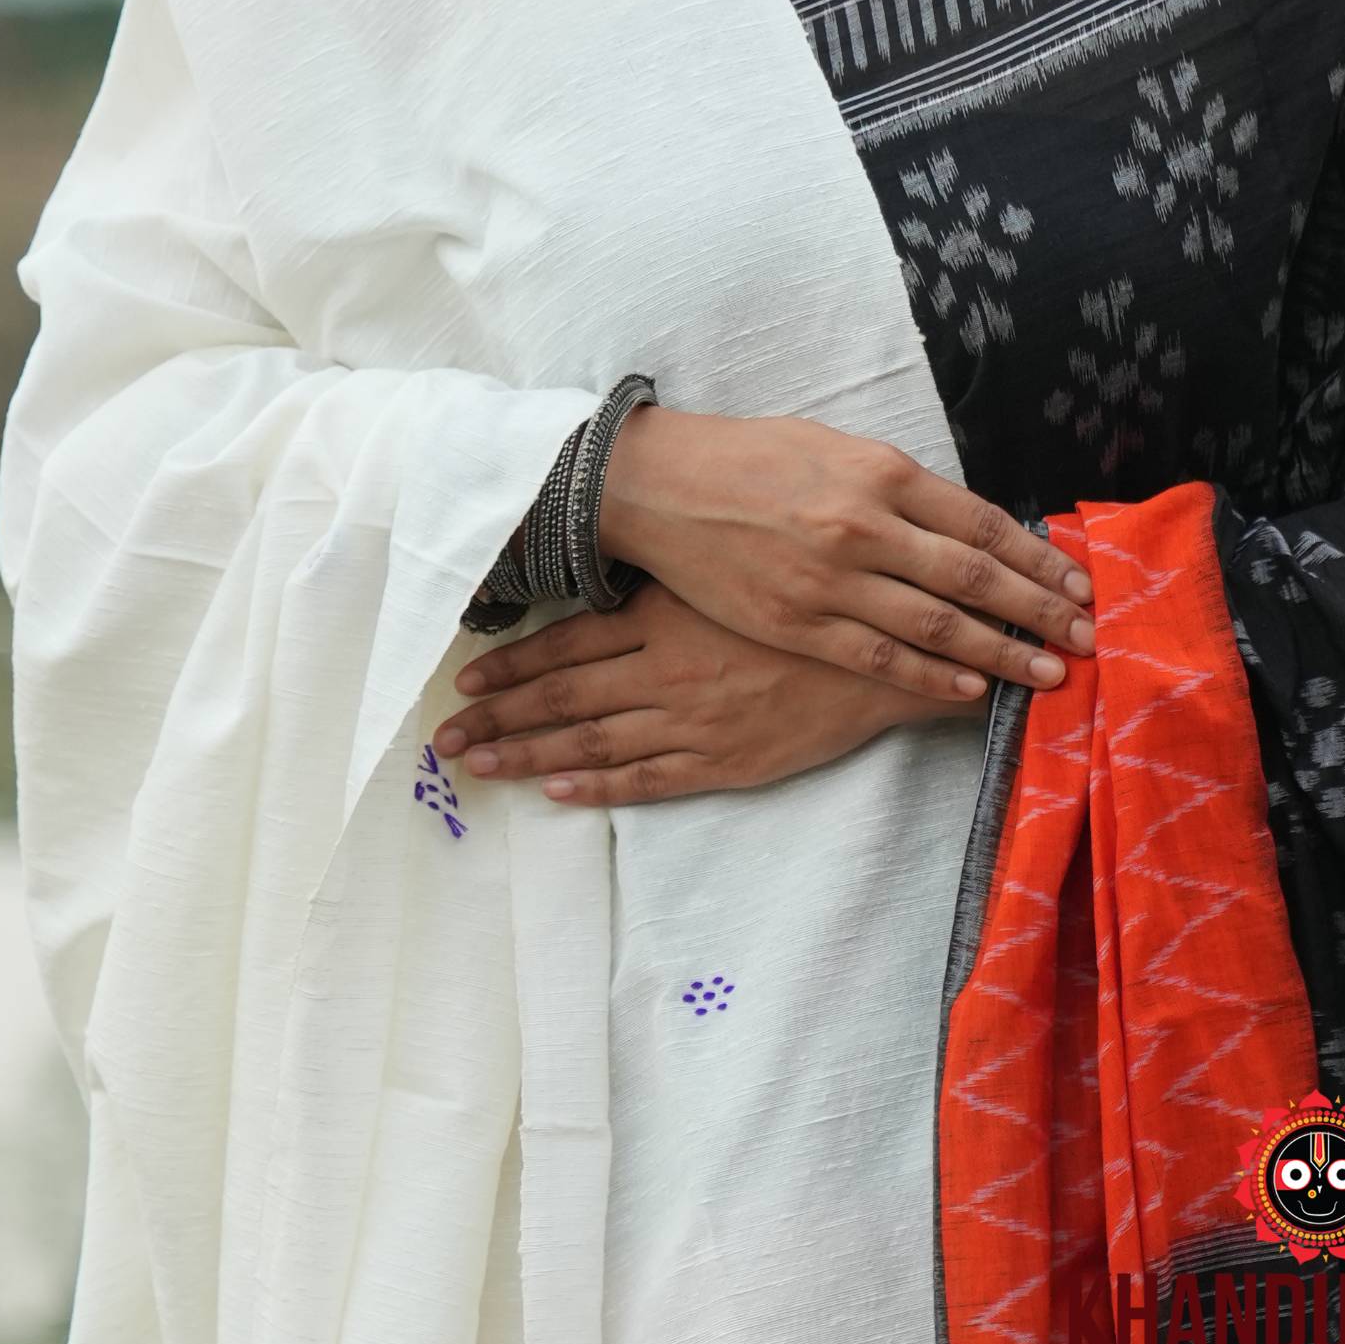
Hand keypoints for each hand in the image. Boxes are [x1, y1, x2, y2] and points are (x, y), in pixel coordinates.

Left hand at [438, 581, 977, 803]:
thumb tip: (619, 554)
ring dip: (529, 756)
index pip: (569, 646)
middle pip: (564, 700)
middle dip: (498, 719)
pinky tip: (557, 789)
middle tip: (444, 738)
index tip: (465, 680)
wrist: (900, 649)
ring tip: (478, 765)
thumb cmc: (818, 589)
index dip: (512, 666)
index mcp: (668, 617)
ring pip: (593, 744)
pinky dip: (598, 786)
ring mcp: (696, 721)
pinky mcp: (727, 759)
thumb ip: (678, 568)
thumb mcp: (740, 564)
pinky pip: (648, 779)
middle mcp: (669, 671)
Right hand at [586, 404, 1092, 708]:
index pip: (982, 523)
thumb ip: (901, 488)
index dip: (1038, 558)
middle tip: (1089, 635)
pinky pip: (879, 659)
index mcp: (882, 474)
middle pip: (975, 579)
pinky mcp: (797, 623)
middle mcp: (865, 527)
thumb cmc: (754, 459)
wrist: (662, 486)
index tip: (1078, 582)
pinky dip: (931, 676)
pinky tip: (972, 688)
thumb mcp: (838, 448)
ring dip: (1003, 652)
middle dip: (1040, 610)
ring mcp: (831, 581)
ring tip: (1050, 671)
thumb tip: (965, 524)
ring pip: (938, 626)